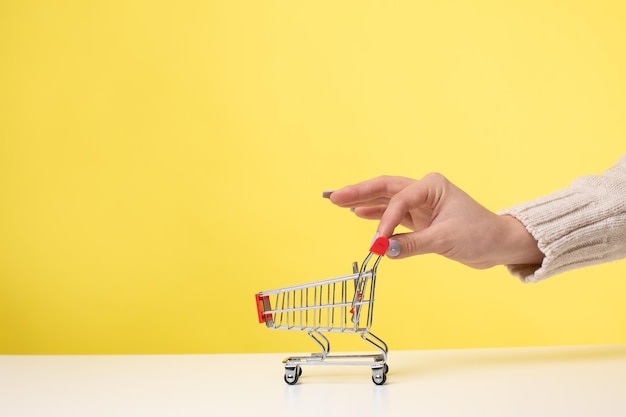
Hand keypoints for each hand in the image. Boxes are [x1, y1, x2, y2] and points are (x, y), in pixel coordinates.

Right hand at [326, 173, 543, 268]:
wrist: (498, 244)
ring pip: (386, 199)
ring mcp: (421, 204)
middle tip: (334, 197)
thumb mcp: (445, 240)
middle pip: (385, 188)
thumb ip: (411, 244)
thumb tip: (382, 250)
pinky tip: (358, 213)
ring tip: (338, 202)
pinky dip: (376, 215)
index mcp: (433, 186)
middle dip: (359, 192)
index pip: (400, 200)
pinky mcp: (420, 218)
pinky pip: (392, 214)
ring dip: (363, 201)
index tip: (377, 241)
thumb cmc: (480, 235)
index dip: (385, 219)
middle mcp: (425, 190)